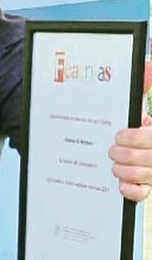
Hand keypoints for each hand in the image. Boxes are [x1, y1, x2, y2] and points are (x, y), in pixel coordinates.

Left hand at [109, 62, 151, 202]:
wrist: (136, 146)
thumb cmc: (140, 130)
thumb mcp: (142, 112)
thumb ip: (144, 89)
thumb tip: (146, 65)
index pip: (150, 139)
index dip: (133, 138)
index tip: (120, 135)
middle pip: (146, 159)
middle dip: (122, 154)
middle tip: (111, 150)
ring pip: (141, 176)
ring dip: (122, 170)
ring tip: (114, 165)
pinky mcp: (147, 188)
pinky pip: (140, 194)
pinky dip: (129, 190)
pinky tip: (120, 184)